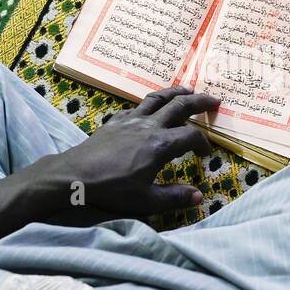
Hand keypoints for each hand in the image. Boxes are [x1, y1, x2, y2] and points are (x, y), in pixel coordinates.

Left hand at [29, 86, 218, 216]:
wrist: (74, 175)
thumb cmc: (111, 189)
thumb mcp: (146, 200)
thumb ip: (174, 197)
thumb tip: (199, 196)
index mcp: (160, 145)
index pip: (191, 137)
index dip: (203, 143)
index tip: (206, 152)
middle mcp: (149, 127)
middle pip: (179, 106)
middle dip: (199, 101)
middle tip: (214, 100)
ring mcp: (130, 120)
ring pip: (157, 98)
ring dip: (175, 92)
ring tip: (188, 89)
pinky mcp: (115, 121)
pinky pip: (136, 107)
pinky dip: (149, 105)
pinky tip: (149, 110)